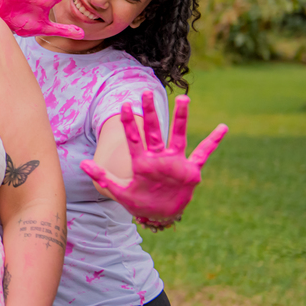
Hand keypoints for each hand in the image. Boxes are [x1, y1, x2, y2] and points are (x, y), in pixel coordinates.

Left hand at [79, 92, 228, 224]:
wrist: (160, 214)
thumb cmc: (140, 202)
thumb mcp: (120, 192)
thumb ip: (103, 178)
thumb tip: (82, 165)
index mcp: (143, 162)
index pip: (134, 138)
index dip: (129, 122)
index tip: (125, 104)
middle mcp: (159, 157)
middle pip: (155, 131)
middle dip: (151, 112)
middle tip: (146, 92)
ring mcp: (175, 162)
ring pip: (179, 135)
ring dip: (181, 118)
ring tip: (183, 98)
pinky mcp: (190, 170)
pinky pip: (203, 153)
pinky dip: (213, 142)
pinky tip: (223, 127)